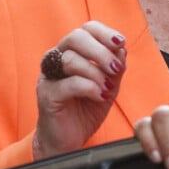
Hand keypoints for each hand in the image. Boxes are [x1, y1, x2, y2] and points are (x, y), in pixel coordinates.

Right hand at [34, 21, 126, 158]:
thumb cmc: (86, 109)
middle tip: (116, 68)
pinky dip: (90, 87)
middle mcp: (57, 59)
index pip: (86, 29)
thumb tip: (122, 49)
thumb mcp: (109, 85)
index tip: (121, 43)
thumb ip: (115, 67)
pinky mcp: (47, 95)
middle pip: (76, 37)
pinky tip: (100, 96)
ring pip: (71, 59)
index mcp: (72, 52)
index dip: (105, 33)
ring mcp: (49, 76)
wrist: (70, 139)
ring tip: (108, 88)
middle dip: (101, 51)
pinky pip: (69, 83)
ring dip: (96, 72)